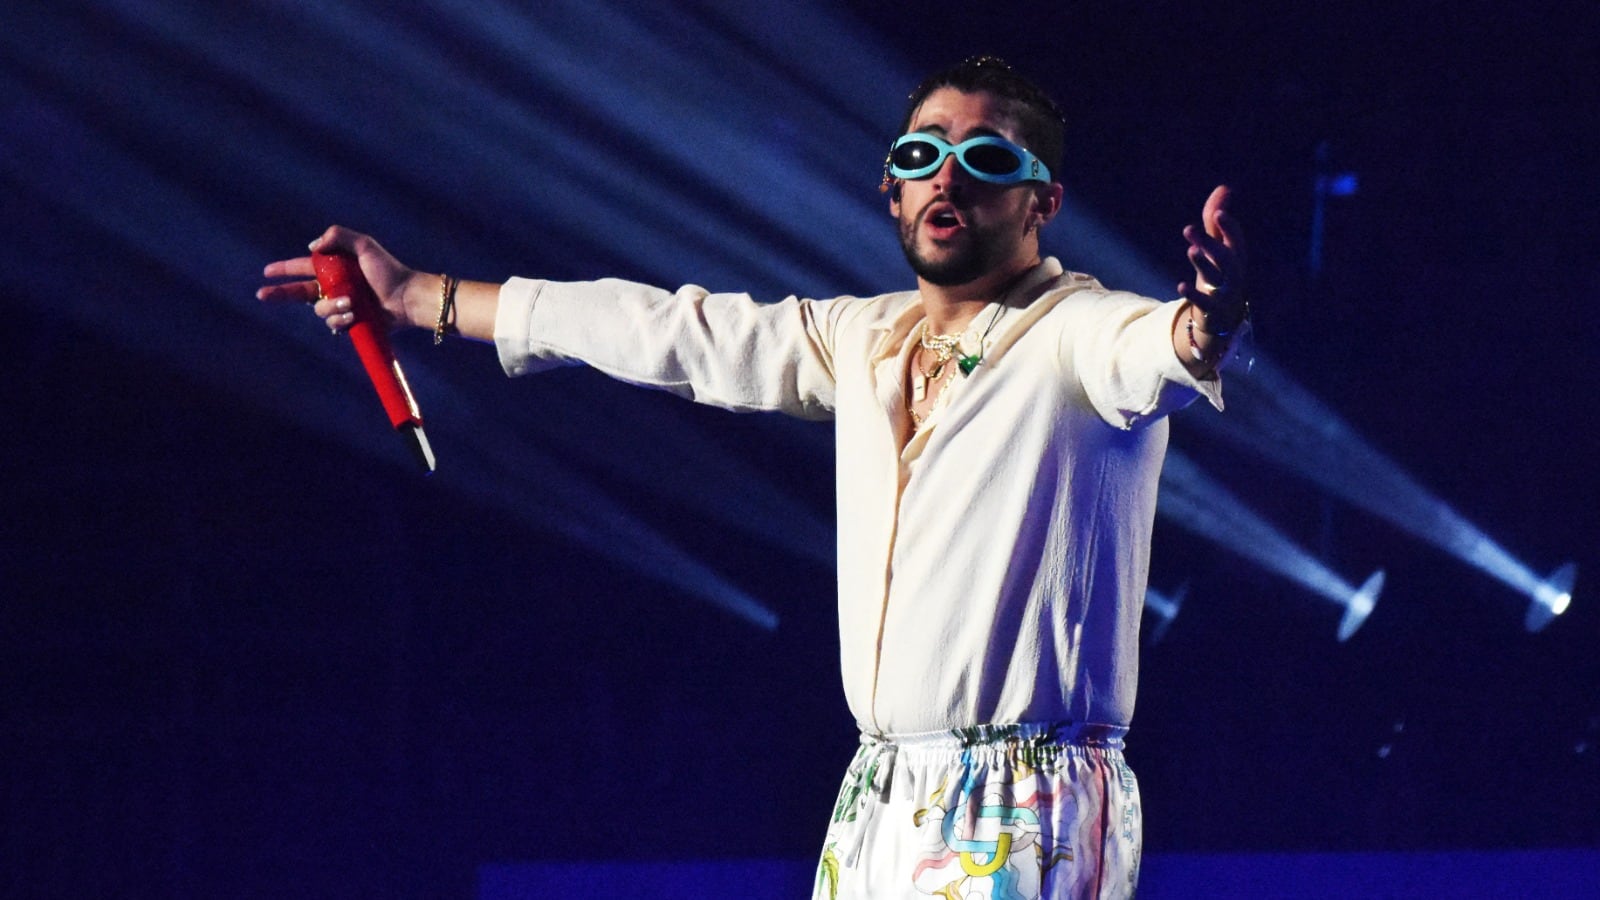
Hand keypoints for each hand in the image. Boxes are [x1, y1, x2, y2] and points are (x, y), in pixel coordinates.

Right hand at [256, 225, 424, 333]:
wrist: (406, 298)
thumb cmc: (388, 271)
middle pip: (299, 292)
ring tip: (351, 303)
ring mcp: (341, 306)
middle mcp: (334, 287)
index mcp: (334, 267)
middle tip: (262, 295)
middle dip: (280, 293)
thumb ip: (338, 237)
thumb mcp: (364, 246)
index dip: (284, 270)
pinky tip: (354, 314)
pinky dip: (340, 318)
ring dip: (331, 306)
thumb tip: (311, 248)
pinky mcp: (349, 322)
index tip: (266, 272)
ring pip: (319, 309)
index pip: (302, 267)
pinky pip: (333, 323)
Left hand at [1176, 185, 1246, 332]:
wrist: (1223, 316)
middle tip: (1188, 229)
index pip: (1236, 241)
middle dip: (1210, 243)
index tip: (1218, 213)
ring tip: (1191, 250)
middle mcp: (1234, 274)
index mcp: (1236, 258)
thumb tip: (1224, 188)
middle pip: (1225, 258)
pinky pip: (1205, 303)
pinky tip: (1180, 285)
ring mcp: (1225, 293)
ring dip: (1204, 264)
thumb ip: (1215, 221)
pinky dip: (1193, 295)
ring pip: (1218, 278)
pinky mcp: (1212, 310)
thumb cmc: (1220, 274)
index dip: (1229, 228)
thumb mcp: (1217, 248)